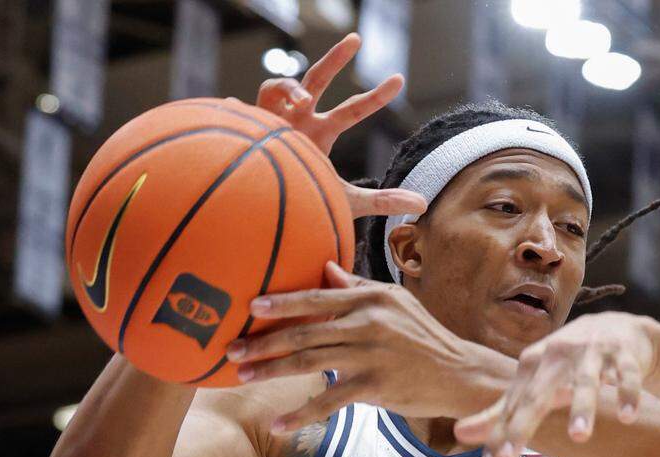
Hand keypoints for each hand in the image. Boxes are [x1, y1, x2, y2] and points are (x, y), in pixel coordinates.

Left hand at [226, 262, 479, 429]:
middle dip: (264, 342)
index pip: (317, 297)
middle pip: (305, 331)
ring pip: (310, 363)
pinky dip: (301, 414)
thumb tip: (326, 267)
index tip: (250, 307)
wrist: (458, 373)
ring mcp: (372, 355)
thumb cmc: (424, 337)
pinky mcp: (375, 387)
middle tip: (232, 350)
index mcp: (372, 298)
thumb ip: (359, 287)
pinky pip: (330, 401)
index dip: (282, 303)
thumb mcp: (397, 303)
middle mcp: (370, 322)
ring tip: (242, 378)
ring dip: (271, 372)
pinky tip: (278, 424)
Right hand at [254, 33, 425, 218]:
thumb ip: (384, 200)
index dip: (376, 95)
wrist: (273, 214)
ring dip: (291, 87)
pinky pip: (242, 108)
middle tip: (356, 39)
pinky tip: (235, 107)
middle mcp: (299, 120)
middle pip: (317, 79)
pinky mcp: (246, 128)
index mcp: (322, 133)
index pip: (353, 109)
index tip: (399, 79)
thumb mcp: (349, 201)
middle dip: (335, 58)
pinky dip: (240, 107)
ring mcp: (271, 121)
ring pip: (277, 85)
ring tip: (305, 101)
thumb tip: (424, 202)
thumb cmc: (307, 202)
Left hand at [454, 312, 655, 456]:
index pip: (513, 404)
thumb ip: (501, 411)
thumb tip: (459, 435)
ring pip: (585, 381)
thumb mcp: (534, 381)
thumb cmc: (568, 361)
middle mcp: (558, 354)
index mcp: (533, 363)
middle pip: (539, 393)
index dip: (501, 434)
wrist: (619, 328)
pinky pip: (626, 376)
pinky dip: (627, 395)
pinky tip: (627, 417)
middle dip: (524, 424)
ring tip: (579, 437)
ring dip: (582, 408)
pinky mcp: (623, 354)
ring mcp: (592, 352)